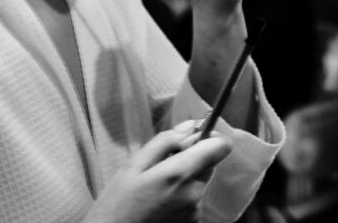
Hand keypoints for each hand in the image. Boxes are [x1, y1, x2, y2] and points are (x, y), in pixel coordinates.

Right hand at [84, 122, 232, 222]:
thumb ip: (164, 142)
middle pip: (208, 164)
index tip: (193, 139)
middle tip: (162, 168)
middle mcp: (194, 193)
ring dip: (185, 180)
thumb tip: (190, 126)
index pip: (220, 147)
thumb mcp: (132, 166)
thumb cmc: (117, 205)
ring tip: (157, 190)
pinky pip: (194, 200)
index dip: (211, 138)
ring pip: (200, 182)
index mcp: (179, 174)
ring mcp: (195, 211)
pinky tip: (160, 204)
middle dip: (191, 160)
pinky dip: (182, 197)